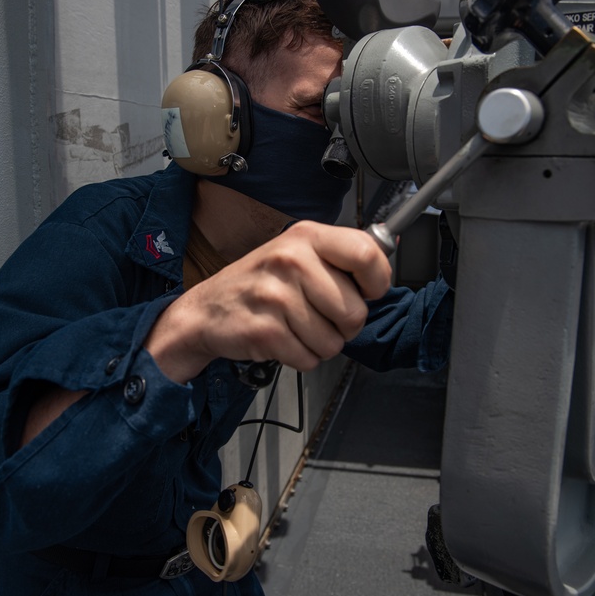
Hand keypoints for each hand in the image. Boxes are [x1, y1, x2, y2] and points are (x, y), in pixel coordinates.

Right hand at [144, 221, 391, 381]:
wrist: (207, 311)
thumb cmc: (261, 284)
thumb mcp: (297, 253)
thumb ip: (339, 256)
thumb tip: (387, 255)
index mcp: (306, 237)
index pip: (367, 254)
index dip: (377, 282)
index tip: (367, 292)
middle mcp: (291, 260)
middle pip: (355, 311)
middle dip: (344, 326)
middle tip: (320, 316)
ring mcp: (276, 296)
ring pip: (333, 342)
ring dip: (320, 344)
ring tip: (296, 326)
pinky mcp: (266, 331)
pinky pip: (309, 359)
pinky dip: (300, 357)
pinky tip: (282, 339)